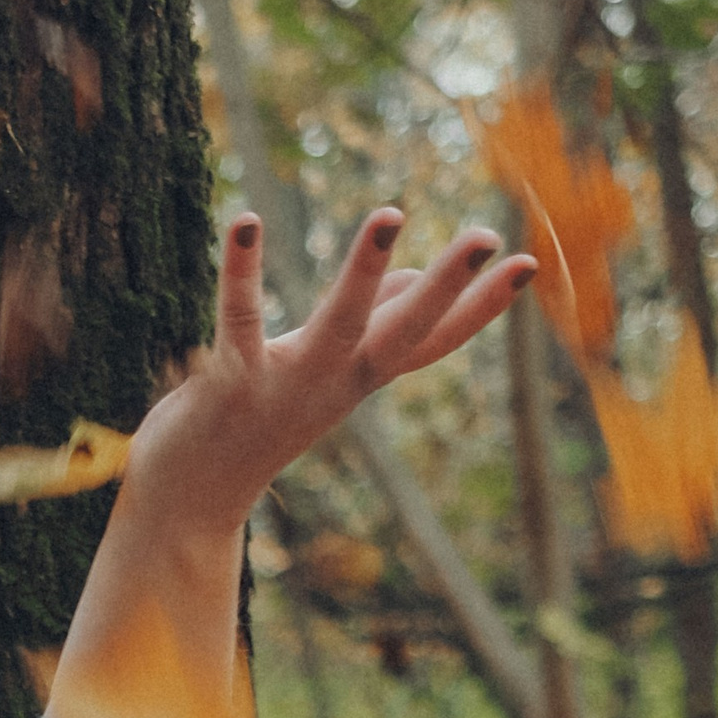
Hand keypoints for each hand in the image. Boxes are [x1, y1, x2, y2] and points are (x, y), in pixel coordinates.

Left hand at [119, 207, 537, 540]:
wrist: (188, 503)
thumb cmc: (253, 423)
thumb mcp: (320, 375)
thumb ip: (368, 326)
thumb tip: (415, 276)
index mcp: (356, 380)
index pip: (431, 343)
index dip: (481, 308)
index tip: (530, 263)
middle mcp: (332, 384)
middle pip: (403, 334)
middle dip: (448, 288)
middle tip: (487, 236)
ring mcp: (284, 386)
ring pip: (336, 326)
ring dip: (364, 273)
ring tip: (390, 215)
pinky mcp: (230, 383)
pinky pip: (239, 319)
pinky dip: (242, 271)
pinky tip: (245, 220)